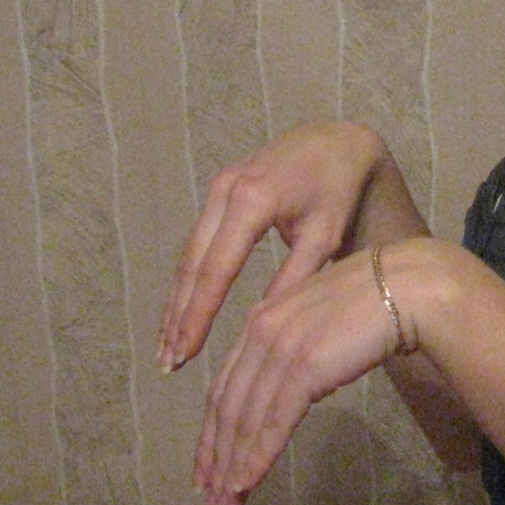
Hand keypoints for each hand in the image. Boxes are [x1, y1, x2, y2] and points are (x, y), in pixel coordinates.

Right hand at [157, 123, 396, 372]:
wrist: (336, 141)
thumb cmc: (336, 191)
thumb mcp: (322, 236)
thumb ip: (292, 278)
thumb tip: (260, 326)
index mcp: (252, 200)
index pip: (217, 269)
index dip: (198, 315)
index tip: (187, 353)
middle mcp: (225, 191)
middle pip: (192, 264)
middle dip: (178, 316)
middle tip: (169, 363)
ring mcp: (218, 188)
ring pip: (188, 255)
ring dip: (176, 302)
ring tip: (168, 347)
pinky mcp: (218, 191)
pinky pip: (197, 242)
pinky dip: (188, 280)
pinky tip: (181, 311)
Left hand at [192, 244, 416, 504]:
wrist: (406, 287)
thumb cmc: (372, 301)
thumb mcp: (319, 322)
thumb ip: (296, 347)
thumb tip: (293, 386)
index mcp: (260, 319)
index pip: (224, 386)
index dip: (212, 433)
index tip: (208, 469)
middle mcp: (260, 333)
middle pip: (226, 407)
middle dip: (215, 458)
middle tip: (210, 501)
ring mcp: (280, 350)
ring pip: (245, 419)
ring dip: (232, 467)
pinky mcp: (304, 367)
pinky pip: (274, 421)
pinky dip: (257, 456)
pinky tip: (247, 482)